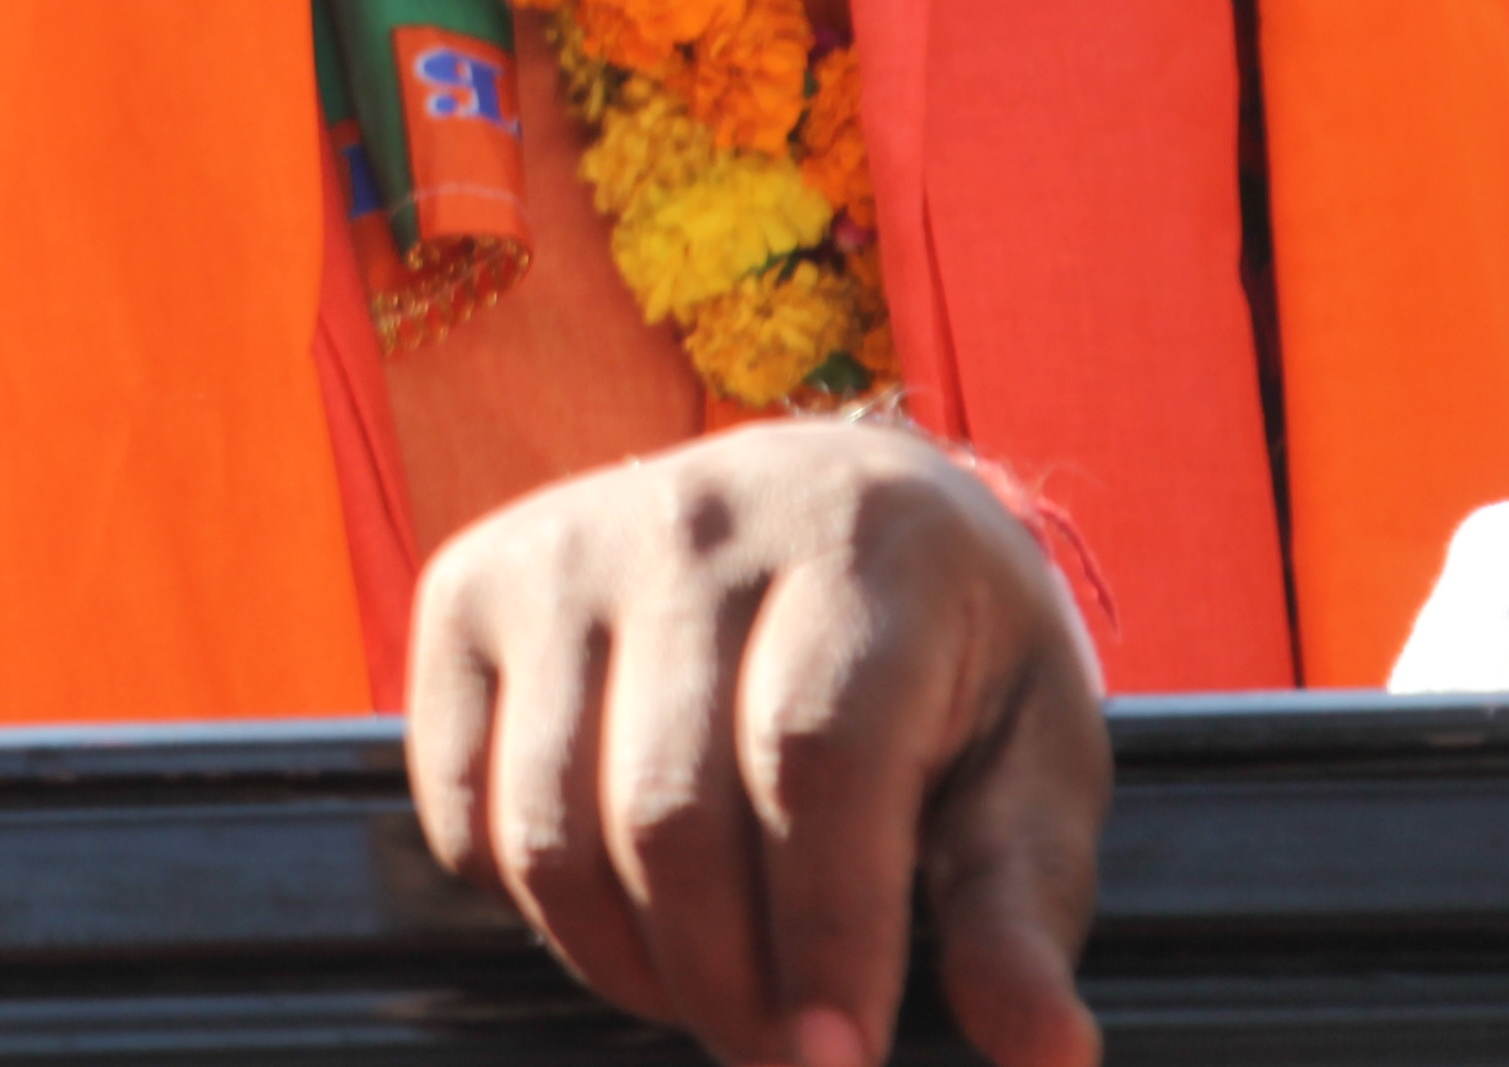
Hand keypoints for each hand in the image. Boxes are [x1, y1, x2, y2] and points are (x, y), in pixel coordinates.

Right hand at [407, 421, 1106, 1066]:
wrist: (829, 499)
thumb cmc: (948, 656)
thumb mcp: (1032, 760)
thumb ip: (1022, 905)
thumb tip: (1047, 1054)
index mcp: (862, 543)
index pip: (814, 758)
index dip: (826, 933)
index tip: (840, 1064)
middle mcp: (691, 518)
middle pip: (670, 809)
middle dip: (727, 985)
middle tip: (785, 1064)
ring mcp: (560, 546)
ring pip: (554, 823)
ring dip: (629, 966)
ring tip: (711, 998)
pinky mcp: (469, 586)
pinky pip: (461, 803)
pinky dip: (531, 906)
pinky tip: (623, 914)